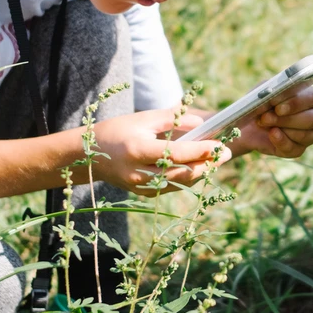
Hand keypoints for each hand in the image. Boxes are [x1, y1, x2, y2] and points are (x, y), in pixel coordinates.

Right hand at [91, 109, 230, 195]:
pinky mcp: (142, 194)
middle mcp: (139, 173)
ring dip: (200, 173)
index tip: (220, 145)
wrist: (87, 156)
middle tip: (226, 154)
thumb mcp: (142, 119)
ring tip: (217, 160)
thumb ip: (171, 119)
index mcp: (137, 150)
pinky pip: (170, 187)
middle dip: (207, 164)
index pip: (175, 154)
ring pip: (178, 183)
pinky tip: (199, 168)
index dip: (200, 151)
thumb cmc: (116, 131)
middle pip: (181, 173)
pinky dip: (187, 178)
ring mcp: (140, 187)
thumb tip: (200, 124)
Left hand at [235, 84, 312, 157]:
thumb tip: (273, 96)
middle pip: (312, 119)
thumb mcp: (263, 94)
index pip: (312, 98)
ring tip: (263, 123)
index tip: (278, 108)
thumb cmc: (261, 104)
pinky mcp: (300, 149)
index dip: (295, 103)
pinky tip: (271, 135)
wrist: (249, 126)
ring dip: (281, 129)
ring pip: (305, 135)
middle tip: (266, 118)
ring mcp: (310, 134)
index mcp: (312, 97)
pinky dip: (281, 142)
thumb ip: (270, 92)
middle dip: (287, 119)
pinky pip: (295, 149)